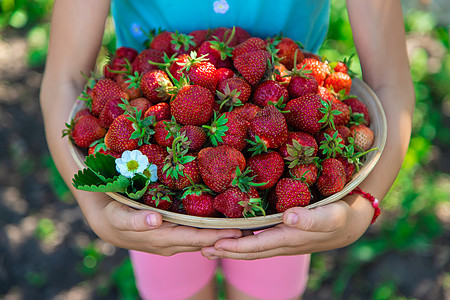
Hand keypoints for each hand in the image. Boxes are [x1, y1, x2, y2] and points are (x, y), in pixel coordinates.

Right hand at [82, 192, 242, 255]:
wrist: (104, 222)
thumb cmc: (112, 215)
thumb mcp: (119, 216)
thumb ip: (135, 220)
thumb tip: (155, 220)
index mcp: (161, 239)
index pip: (195, 238)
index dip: (216, 235)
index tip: (238, 231)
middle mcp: (170, 244)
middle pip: (203, 241)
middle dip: (226, 238)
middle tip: (251, 230)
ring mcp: (171, 241)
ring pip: (201, 240)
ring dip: (221, 235)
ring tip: (243, 228)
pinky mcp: (171, 235)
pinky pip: (194, 235)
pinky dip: (209, 231)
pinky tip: (222, 224)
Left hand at [201, 195, 373, 259]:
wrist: (353, 222)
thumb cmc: (342, 215)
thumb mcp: (332, 215)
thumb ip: (312, 219)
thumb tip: (289, 217)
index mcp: (289, 238)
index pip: (255, 247)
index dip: (233, 247)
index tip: (212, 243)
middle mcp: (282, 243)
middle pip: (248, 251)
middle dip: (224, 251)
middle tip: (200, 247)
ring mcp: (283, 240)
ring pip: (252, 247)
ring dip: (230, 247)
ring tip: (210, 244)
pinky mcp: (285, 233)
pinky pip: (259, 239)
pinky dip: (243, 239)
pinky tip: (234, 231)